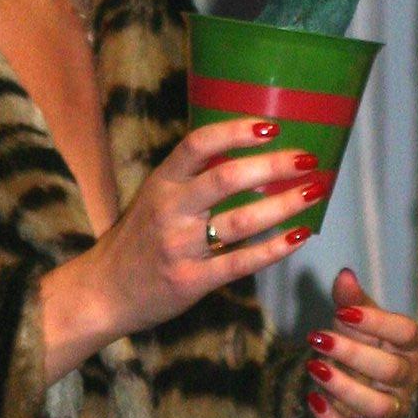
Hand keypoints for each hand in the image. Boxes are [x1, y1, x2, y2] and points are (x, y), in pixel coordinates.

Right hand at [40, 123, 326, 378]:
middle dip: (273, 166)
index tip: (271, 126)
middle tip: (309, 160)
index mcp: (162, 182)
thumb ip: (192, 179)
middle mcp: (170, 209)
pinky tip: (299, 235)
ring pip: (240, 221)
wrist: (102, 291)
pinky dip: (274, 249)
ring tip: (314, 192)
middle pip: (226, 178)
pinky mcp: (191, 280)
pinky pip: (240, 262)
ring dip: (283, 205)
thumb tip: (248, 155)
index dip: (236, 132)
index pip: (198, 144)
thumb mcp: (155, 198)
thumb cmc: (138, 240)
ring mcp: (180, 246)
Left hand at [304, 269, 417, 417]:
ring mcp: (393, 409)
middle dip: (353, 354)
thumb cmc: (358, 345)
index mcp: (409, 346)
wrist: (347, 386)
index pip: (407, 333)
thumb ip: (349, 301)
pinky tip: (313, 399)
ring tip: (314, 369)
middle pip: (392, 370)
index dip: (378, 323)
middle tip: (316, 338)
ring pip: (379, 407)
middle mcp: (407, 379)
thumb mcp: (352, 321)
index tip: (342, 312)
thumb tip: (344, 274)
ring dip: (344, 388)